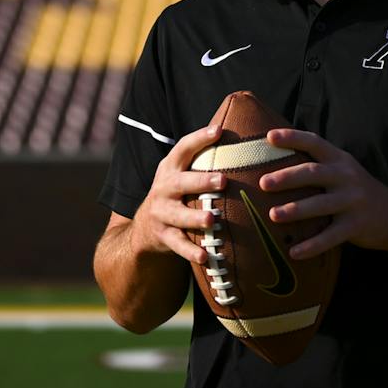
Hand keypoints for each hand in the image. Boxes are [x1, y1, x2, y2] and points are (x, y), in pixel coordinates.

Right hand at [130, 124, 225, 266]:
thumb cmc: (177, 194)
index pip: (183, 148)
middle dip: (202, 181)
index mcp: (171, 168)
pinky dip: (191, 251)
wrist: (144, 228)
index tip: (219, 130)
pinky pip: (178, 245)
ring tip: (212, 220)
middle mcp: (163, 188)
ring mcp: (161, 213)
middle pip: (181, 182)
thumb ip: (202, 159)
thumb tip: (243, 134)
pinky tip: (205, 256)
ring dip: (195, 218)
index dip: (200, 138)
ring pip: (178, 216)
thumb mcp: (182, 173)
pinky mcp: (164, 236)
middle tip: (223, 180)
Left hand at [259, 128, 387, 259]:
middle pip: (313, 172)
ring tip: (273, 215)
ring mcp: (352, 201)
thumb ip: (318, 165)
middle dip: (287, 177)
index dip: (293, 137)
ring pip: (320, 204)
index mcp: (339, 159)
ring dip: (295, 209)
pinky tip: (294, 252)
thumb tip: (276, 163)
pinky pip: (330, 236)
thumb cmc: (356, 190)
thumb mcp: (343, 169)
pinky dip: (312, 245)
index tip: (270, 137)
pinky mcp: (356, 225)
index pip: (315, 142)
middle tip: (263, 182)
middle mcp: (346, 176)